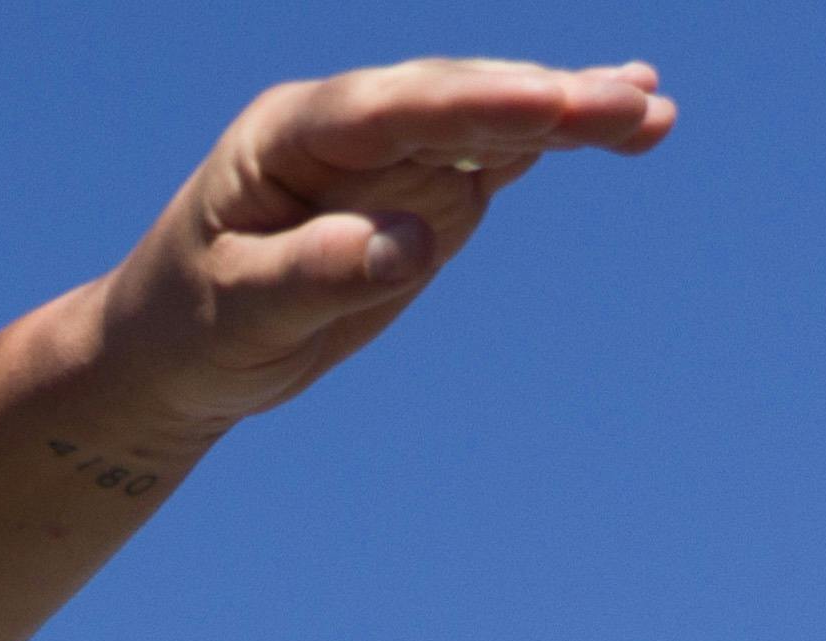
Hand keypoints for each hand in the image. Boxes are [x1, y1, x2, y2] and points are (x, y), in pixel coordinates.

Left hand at [91, 59, 671, 437]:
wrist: (174, 352)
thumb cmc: (188, 327)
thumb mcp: (235, 312)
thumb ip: (314, 273)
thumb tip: (412, 243)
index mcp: (291, 135)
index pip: (393, 109)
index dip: (472, 105)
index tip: (546, 105)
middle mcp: (350, 127)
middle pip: (458, 102)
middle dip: (545, 102)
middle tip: (630, 106)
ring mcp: (393, 155)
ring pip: (492, 123)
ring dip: (572, 115)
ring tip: (651, 114)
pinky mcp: (423, 191)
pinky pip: (499, 158)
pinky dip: (559, 141)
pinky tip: (632, 118)